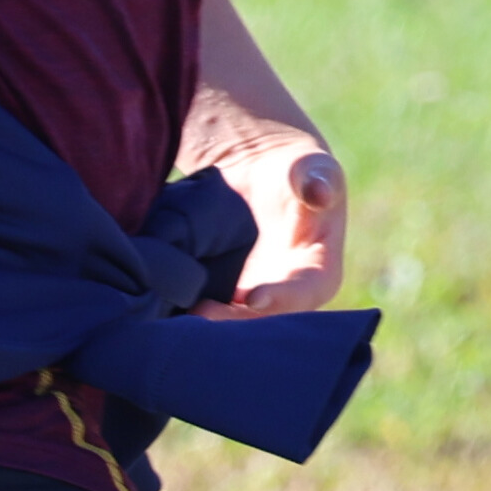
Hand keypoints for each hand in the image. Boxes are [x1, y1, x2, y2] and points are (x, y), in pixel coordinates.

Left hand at [194, 144, 345, 318]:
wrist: (262, 171)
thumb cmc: (297, 170)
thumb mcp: (313, 169)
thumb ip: (317, 181)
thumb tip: (320, 192)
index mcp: (319, 273)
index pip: (305, 293)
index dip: (282, 299)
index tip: (252, 297)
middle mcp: (289, 295)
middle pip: (265, 318)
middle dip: (235, 319)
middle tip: (202, 314)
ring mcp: (256, 296)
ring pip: (235, 318)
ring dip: (210, 320)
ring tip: (182, 317)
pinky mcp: (229, 292)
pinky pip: (213, 306)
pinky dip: (192, 307)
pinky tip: (171, 307)